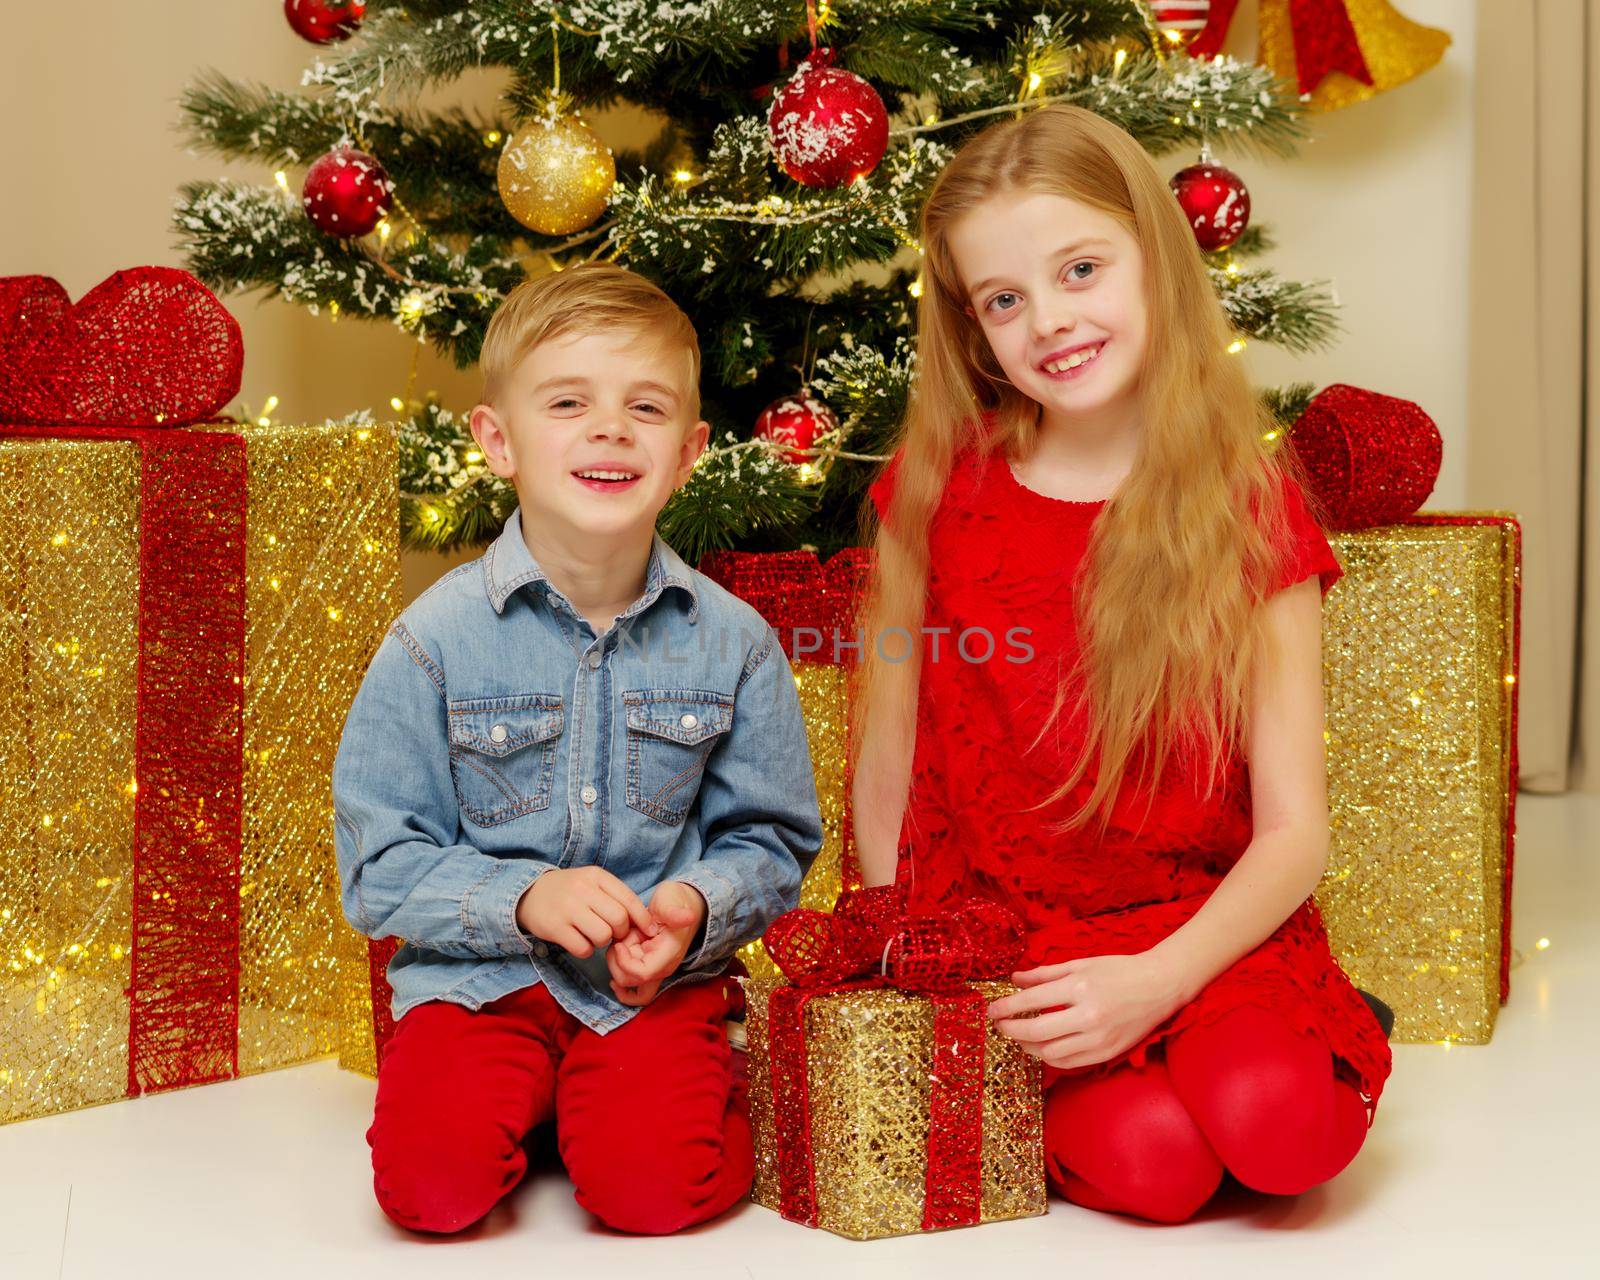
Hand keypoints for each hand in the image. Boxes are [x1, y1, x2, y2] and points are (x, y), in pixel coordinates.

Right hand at [515, 866, 658, 958]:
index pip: (629, 899)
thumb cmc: (569, 891)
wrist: (528, 893)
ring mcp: (567, 908)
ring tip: (593, 936)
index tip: (651, 931)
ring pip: (603, 935)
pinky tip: (579, 941)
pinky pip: (583, 948)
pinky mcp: (555, 928)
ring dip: (602, 942)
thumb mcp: (591, 883)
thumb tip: (644, 920)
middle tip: (613, 933)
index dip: (643, 919)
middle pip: (619, 919)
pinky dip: (585, 950)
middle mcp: (582, 889)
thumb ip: (615, 896)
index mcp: (596, 876)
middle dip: (621, 932)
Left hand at [605, 881, 707, 1007]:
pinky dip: (622, 989)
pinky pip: (635, 991)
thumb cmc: (673, 901)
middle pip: (630, 981)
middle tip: (618, 940)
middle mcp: (663, 967)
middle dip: (616, 961)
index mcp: (669, 953)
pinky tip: (613, 981)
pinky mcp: (650, 969)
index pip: (643, 973)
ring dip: (616, 965)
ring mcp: (656, 970)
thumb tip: (689, 917)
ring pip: (628, 984)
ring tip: (619, 944)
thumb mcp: (670, 902)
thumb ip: (675, 912)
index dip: (625, 962)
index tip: (618, 944)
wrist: (682, 904)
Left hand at [985, 952, 1188, 1072]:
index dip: (1006, 1008)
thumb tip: (1015, 980)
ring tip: (1020, 1036)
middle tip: (1000, 1026)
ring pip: (1051, 1053)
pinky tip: (1043, 1047)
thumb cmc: (1119, 970)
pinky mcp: (1108, 1053)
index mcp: (1079, 988)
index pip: (1031, 1002)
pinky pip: (1070, 1063)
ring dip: (1028, 1047)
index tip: (992, 1010)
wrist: (1160, 986)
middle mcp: (1088, 1016)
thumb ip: (1044, 974)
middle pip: (1036, 1032)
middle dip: (1012, 1030)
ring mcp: (1099, 1038)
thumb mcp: (1080, 964)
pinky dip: (1051, 1057)